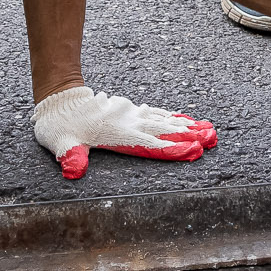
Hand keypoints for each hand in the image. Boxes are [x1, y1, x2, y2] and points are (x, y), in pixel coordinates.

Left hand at [29, 85, 216, 180]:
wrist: (60, 100)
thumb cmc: (60, 126)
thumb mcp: (61, 143)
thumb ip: (70, 156)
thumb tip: (73, 170)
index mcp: (117, 134)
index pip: (150, 144)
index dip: (172, 148)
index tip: (194, 150)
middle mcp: (129, 122)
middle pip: (164, 130)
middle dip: (189, 136)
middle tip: (211, 139)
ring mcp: (131, 114)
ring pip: (164, 120)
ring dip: (186, 126)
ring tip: (208, 129)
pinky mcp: (130, 109)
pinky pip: (156, 112)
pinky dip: (173, 116)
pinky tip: (186, 119)